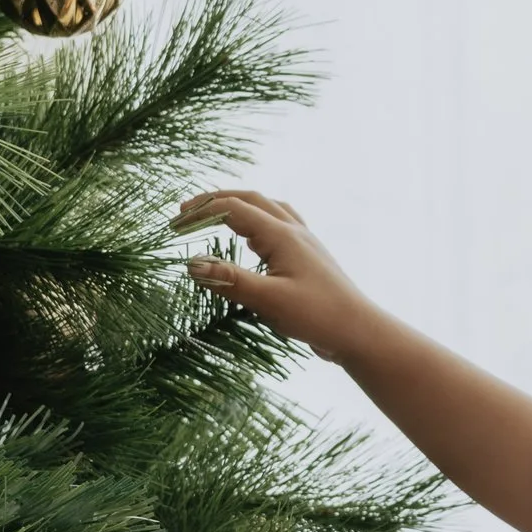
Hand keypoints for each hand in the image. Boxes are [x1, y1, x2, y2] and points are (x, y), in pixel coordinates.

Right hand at [172, 189, 374, 361]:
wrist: (359, 331)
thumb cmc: (317, 316)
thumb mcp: (268, 300)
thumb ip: (230, 281)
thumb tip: (191, 263)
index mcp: (282, 234)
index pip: (232, 209)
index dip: (200, 212)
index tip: (172, 224)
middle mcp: (294, 231)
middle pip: (250, 200)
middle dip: (215, 202)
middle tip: (185, 213)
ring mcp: (304, 242)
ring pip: (267, 209)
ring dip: (238, 207)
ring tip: (215, 216)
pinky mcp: (309, 257)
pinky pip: (280, 226)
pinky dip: (258, 223)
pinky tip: (253, 239)